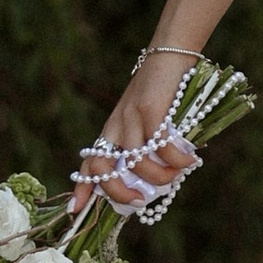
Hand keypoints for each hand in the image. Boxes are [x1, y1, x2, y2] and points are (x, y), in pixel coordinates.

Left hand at [69, 47, 202, 216]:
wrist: (171, 51)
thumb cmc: (166, 89)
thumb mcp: (151, 119)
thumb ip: (151, 146)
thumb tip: (162, 179)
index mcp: (113, 130)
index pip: (90, 163)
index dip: (82, 188)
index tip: (74, 211)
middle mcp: (117, 125)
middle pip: (103, 169)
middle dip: (119, 193)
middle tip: (140, 201)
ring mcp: (131, 117)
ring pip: (136, 162)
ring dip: (158, 176)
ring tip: (176, 175)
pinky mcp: (149, 108)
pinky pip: (159, 144)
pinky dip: (176, 158)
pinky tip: (189, 159)